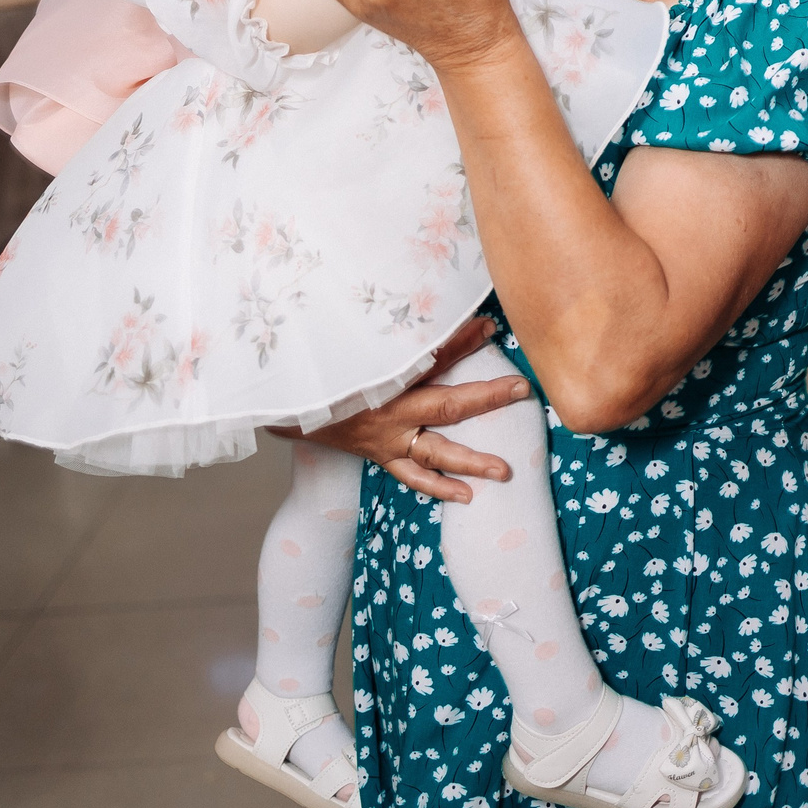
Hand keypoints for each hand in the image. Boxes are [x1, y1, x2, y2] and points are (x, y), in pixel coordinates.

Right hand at [280, 317, 522, 501]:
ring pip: (434, 453)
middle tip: (522, 390)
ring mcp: (385, 439)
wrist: (284, 403)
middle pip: (445, 405)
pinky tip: (465, 496)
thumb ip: (400, 332)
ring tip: (504, 470)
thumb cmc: (324, 369)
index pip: (431, 356)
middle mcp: (387, 411)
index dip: (463, 340)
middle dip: (486, 398)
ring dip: (470, 461)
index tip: (493, 325)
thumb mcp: (356, 345)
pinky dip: (438, 486)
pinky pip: (412, 476)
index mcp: (382, 378)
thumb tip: (444, 311)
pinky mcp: (380, 455)